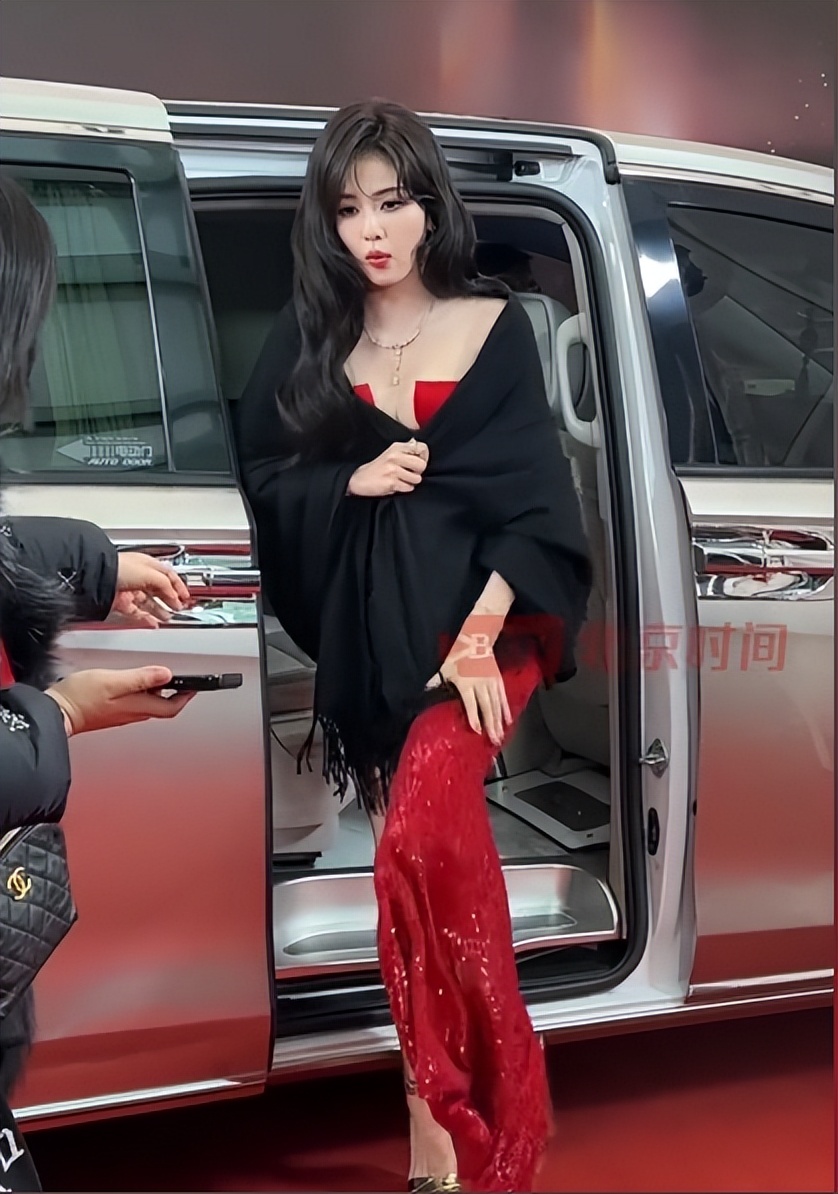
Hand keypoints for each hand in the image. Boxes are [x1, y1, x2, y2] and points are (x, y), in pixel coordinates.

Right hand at [46, 666, 193, 734]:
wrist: (56, 712)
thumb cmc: (81, 698)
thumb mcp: (114, 680)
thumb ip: (141, 677)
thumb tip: (166, 674)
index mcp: (138, 706)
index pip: (171, 706)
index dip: (186, 696)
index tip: (195, 685)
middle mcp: (132, 713)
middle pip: (162, 706)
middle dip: (175, 693)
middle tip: (183, 681)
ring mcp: (121, 714)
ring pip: (148, 704)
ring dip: (158, 691)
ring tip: (161, 677)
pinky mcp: (110, 711)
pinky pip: (133, 702)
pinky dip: (141, 692)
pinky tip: (134, 682)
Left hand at [113, 553, 190, 627]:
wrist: (98, 578)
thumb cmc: (120, 568)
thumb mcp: (151, 574)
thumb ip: (166, 585)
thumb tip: (174, 597)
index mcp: (147, 565)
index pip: (168, 575)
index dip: (178, 585)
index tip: (185, 596)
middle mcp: (139, 577)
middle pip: (159, 590)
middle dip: (170, 599)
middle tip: (179, 608)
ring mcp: (130, 590)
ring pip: (149, 603)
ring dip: (160, 611)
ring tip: (169, 617)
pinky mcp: (121, 603)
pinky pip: (137, 613)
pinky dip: (146, 619)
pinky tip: (154, 623)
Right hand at [347, 439, 428, 496]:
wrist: (359, 479)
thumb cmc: (378, 468)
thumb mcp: (391, 454)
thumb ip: (406, 451)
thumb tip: (422, 451)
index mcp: (397, 447)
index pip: (422, 448)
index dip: (424, 457)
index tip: (418, 463)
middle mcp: (395, 456)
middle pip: (422, 464)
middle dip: (418, 472)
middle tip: (410, 474)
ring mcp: (393, 469)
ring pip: (417, 478)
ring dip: (411, 482)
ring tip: (402, 480)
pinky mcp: (391, 482)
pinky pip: (409, 488)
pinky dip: (405, 489)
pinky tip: (396, 485)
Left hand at [438, 624, 511, 747]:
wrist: (477, 640)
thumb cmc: (458, 656)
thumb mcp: (444, 668)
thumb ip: (435, 681)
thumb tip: (423, 691)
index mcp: (466, 682)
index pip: (471, 702)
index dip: (474, 716)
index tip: (477, 730)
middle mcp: (481, 684)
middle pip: (487, 707)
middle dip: (491, 725)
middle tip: (494, 740)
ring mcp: (491, 682)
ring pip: (497, 705)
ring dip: (499, 721)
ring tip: (501, 735)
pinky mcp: (498, 680)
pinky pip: (503, 698)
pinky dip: (506, 710)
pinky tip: (508, 721)